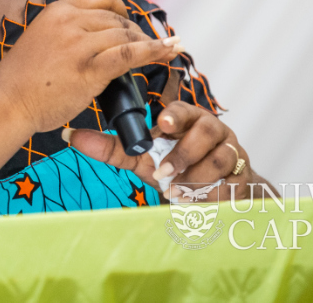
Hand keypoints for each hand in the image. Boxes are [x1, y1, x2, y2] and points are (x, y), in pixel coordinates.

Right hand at [0, 0, 182, 133]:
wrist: (6, 104)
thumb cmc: (21, 81)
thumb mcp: (40, 41)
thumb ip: (64, 33)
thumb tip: (92, 36)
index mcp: (55, 12)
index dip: (118, 6)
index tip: (127, 18)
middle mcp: (68, 22)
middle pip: (115, 17)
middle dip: (134, 30)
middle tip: (146, 45)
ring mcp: (79, 45)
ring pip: (124, 34)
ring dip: (146, 42)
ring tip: (162, 51)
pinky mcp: (89, 69)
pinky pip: (129, 54)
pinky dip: (154, 51)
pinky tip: (169, 51)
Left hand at [65, 100, 260, 201]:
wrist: (212, 191)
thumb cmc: (175, 165)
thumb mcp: (143, 158)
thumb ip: (112, 147)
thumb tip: (70, 135)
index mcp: (188, 119)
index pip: (184, 110)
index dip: (174, 115)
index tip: (160, 124)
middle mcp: (213, 130)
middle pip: (207, 129)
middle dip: (185, 151)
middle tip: (165, 172)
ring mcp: (231, 152)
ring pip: (221, 158)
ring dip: (196, 176)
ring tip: (175, 191)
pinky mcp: (242, 177)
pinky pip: (232, 183)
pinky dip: (211, 193)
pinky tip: (195, 201)